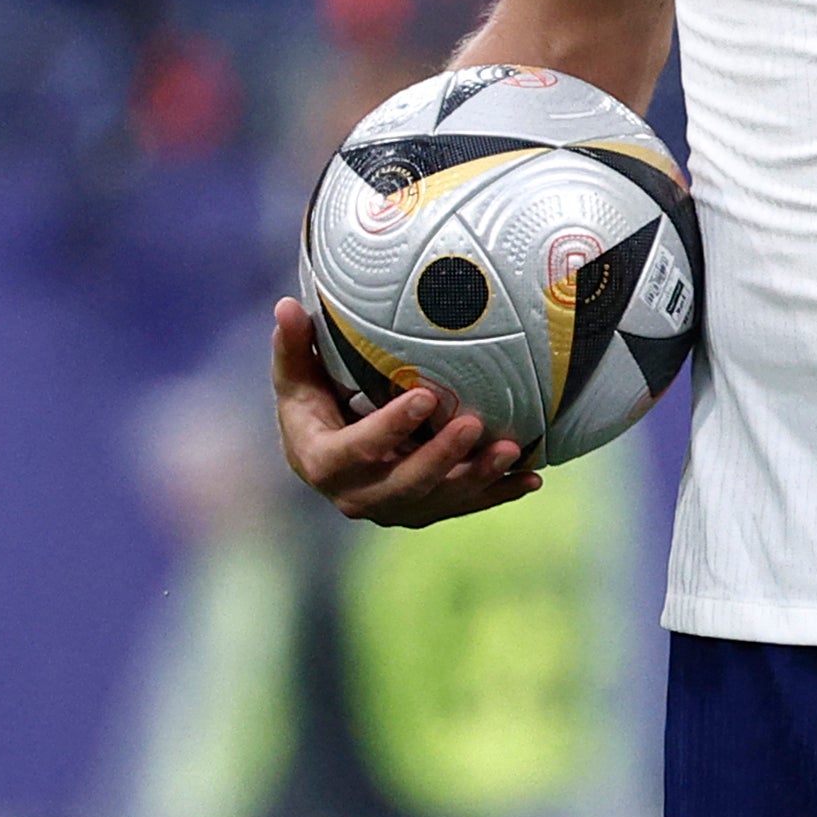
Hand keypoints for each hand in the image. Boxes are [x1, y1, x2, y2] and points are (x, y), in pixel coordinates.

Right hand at [267, 298, 539, 527]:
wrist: (326, 457)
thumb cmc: (313, 406)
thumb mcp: (298, 379)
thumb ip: (294, 347)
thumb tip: (285, 306)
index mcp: (324, 463)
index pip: (359, 449)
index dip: (390, 428)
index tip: (423, 396)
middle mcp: (359, 496)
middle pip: (406, 483)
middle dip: (443, 458)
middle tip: (474, 424)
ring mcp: (396, 509)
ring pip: (441, 499)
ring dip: (479, 477)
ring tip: (512, 449)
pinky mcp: (425, 511)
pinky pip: (466, 506)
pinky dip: (499, 493)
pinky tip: (531, 478)